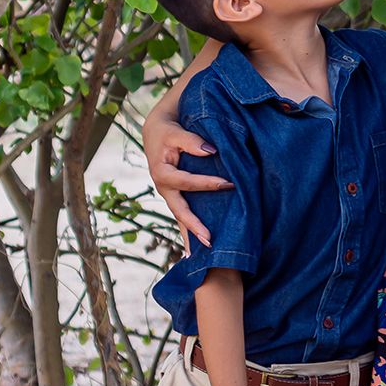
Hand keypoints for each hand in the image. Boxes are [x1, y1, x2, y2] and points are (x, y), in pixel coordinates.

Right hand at [145, 121, 228, 248]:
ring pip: (181, 217)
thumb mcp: (176, 132)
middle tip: (210, 241)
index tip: (229, 184)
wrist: (156, 132)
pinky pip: (183, 214)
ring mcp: (170, 195)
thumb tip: (212, 150)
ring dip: (191, 235)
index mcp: (162, 173)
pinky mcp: (176, 196)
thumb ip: (192, 141)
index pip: (187, 182)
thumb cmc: (168, 132)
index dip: (207, 183)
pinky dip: (189, 229)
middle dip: (194, 226)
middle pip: (179, 211)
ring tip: (204, 254)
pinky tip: (194, 249)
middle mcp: (164, 188)